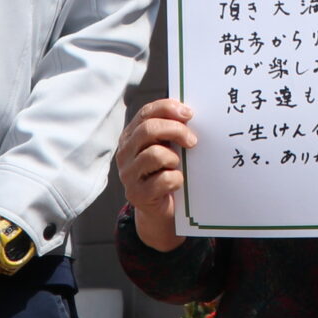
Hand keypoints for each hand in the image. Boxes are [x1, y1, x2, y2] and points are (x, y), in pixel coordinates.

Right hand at [117, 98, 196, 252]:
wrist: (160, 209)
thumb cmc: (166, 172)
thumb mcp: (166, 147)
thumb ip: (170, 130)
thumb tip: (188, 114)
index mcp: (130, 136)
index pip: (146, 113)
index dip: (168, 108)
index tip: (189, 114)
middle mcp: (124, 153)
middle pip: (148, 130)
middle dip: (176, 130)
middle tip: (193, 141)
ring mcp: (128, 174)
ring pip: (154, 154)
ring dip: (174, 159)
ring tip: (177, 166)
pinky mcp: (137, 194)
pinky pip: (163, 179)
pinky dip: (176, 179)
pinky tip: (176, 182)